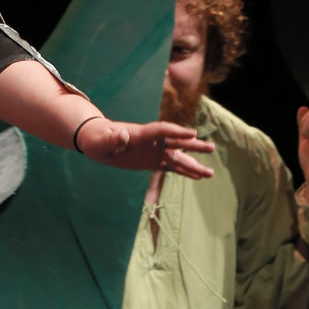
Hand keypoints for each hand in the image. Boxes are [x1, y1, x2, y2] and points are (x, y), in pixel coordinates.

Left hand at [77, 117, 213, 177]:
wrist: (97, 141)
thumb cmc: (97, 139)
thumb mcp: (100, 140)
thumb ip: (111, 138)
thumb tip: (122, 136)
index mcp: (140, 134)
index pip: (161, 131)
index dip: (176, 133)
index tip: (193, 134)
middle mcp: (151, 142)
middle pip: (176, 142)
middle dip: (193, 146)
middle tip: (211, 148)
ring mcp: (153, 151)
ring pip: (177, 157)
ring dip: (193, 164)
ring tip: (210, 173)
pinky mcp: (152, 161)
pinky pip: (171, 167)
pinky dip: (184, 172)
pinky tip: (198, 177)